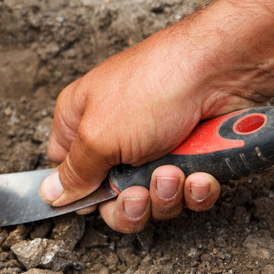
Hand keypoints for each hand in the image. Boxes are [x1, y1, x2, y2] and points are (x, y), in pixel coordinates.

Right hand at [39, 0, 273, 232]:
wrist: (221, 70)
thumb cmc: (154, 85)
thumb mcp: (98, 136)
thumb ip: (74, 172)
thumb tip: (51, 193)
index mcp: (80, 122)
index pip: (66, 171)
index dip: (80, 193)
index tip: (95, 202)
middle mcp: (114, 136)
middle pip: (110, 196)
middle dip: (129, 204)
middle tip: (139, 194)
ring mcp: (154, 147)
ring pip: (151, 199)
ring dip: (164, 194)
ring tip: (173, 172)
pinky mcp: (190, 156)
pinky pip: (186, 193)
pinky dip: (194, 191)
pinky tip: (198, 174)